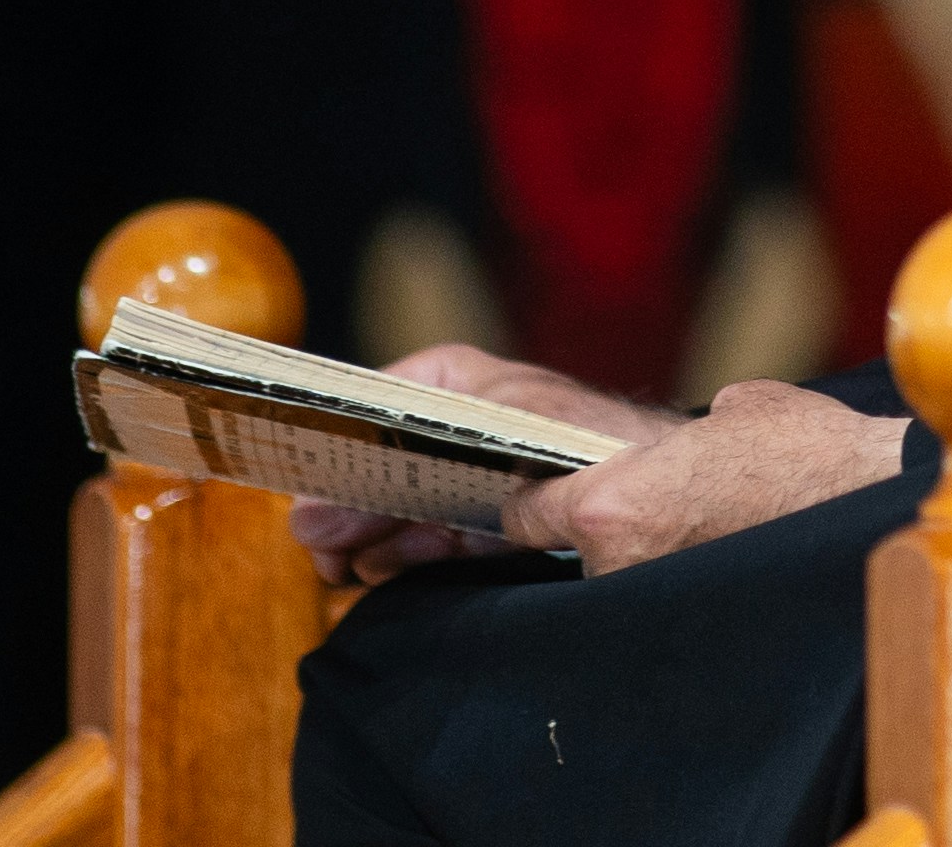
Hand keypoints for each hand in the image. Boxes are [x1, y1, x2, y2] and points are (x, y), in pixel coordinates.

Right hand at [288, 343, 689, 588]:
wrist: (656, 483)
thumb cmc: (576, 434)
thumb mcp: (491, 430)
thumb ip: (413, 463)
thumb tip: (327, 505)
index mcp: (443, 379)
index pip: (362, 405)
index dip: (323, 443)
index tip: (296, 482)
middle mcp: (445, 422)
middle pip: (369, 464)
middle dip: (338, 505)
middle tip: (315, 543)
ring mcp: (460, 471)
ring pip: (390, 506)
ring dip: (361, 537)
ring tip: (335, 564)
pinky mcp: (480, 519)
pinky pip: (425, 539)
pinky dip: (400, 557)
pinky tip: (370, 571)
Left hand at [500, 380, 911, 575]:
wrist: (870, 503)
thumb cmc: (806, 451)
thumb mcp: (732, 412)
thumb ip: (684, 438)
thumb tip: (696, 440)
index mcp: (608, 504)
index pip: (524, 517)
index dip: (533, 504)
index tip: (543, 500)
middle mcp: (618, 563)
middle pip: (579, 552)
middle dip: (613, 532)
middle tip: (665, 510)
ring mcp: (657, 604)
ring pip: (628, 580)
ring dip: (654, 563)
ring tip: (710, 535)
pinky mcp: (696, 630)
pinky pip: (670, 604)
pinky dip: (689, 589)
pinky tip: (730, 561)